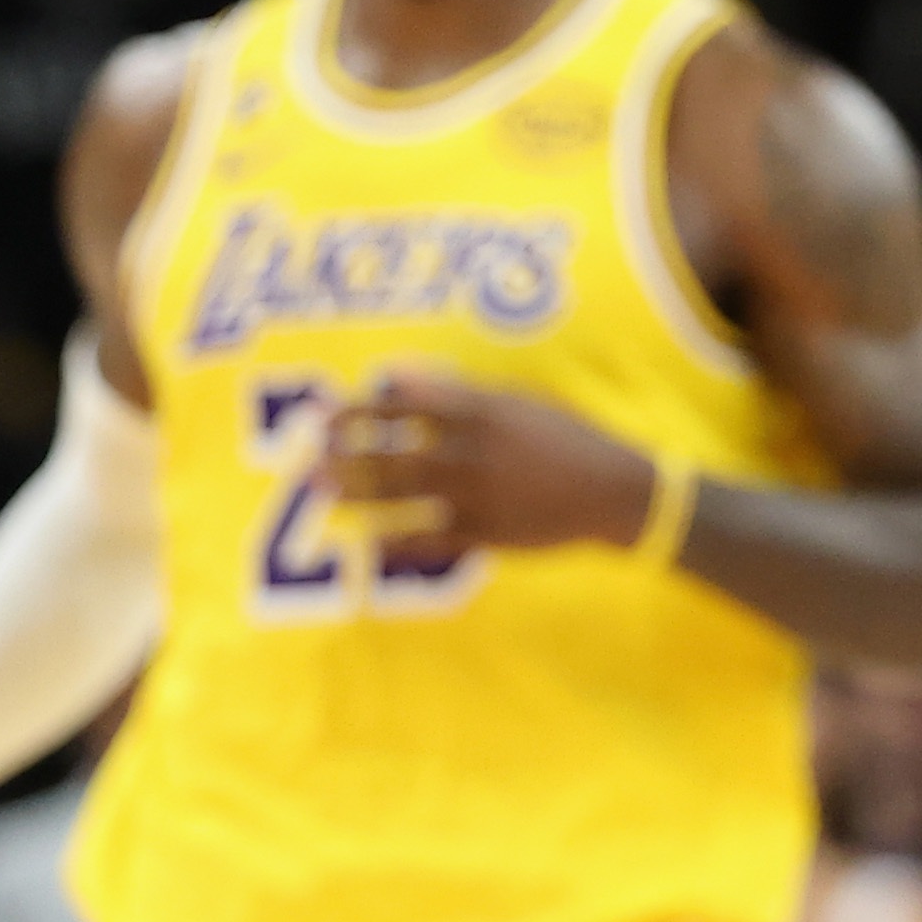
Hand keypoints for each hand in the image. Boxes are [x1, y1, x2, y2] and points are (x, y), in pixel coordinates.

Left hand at [324, 371, 651, 559]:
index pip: (404, 408)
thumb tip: (403, 377)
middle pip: (393, 456)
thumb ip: (460, 391)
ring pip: (403, 498)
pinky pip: (431, 541)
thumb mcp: (519, 400)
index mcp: (482, 414)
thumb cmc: (567, 437)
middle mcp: (473, 454)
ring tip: (322, 495)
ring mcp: (478, 497)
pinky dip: (398, 544)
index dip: (358, 412)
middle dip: (346, 459)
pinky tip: (368, 544)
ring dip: (358, 496)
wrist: (615, 491)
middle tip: (307, 461)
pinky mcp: (487, 535)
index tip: (323, 415)